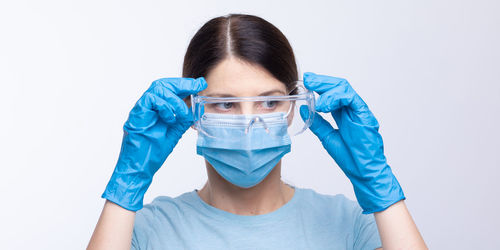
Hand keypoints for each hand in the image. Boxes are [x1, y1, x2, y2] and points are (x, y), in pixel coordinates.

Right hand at [102, 77, 206, 210]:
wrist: (139, 168)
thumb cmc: (151, 153)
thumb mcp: (173, 134)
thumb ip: (183, 121)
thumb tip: (196, 109)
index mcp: (156, 110)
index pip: (169, 90)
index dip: (184, 85)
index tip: (200, 84)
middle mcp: (147, 107)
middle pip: (162, 84)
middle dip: (181, 84)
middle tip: (196, 86)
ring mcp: (140, 110)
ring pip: (157, 89)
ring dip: (174, 99)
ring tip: (181, 113)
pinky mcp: (136, 115)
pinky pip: (150, 99)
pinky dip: (164, 106)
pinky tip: (170, 119)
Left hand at [300, 72, 404, 213]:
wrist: (363, 172)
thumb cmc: (350, 157)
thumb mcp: (327, 137)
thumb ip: (317, 122)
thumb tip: (304, 109)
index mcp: (344, 114)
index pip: (331, 94)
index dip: (319, 86)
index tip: (306, 81)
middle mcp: (352, 110)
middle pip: (338, 87)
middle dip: (322, 81)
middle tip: (308, 79)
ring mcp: (359, 111)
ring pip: (344, 89)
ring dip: (327, 89)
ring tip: (314, 96)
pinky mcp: (365, 115)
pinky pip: (351, 99)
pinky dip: (336, 98)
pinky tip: (324, 105)